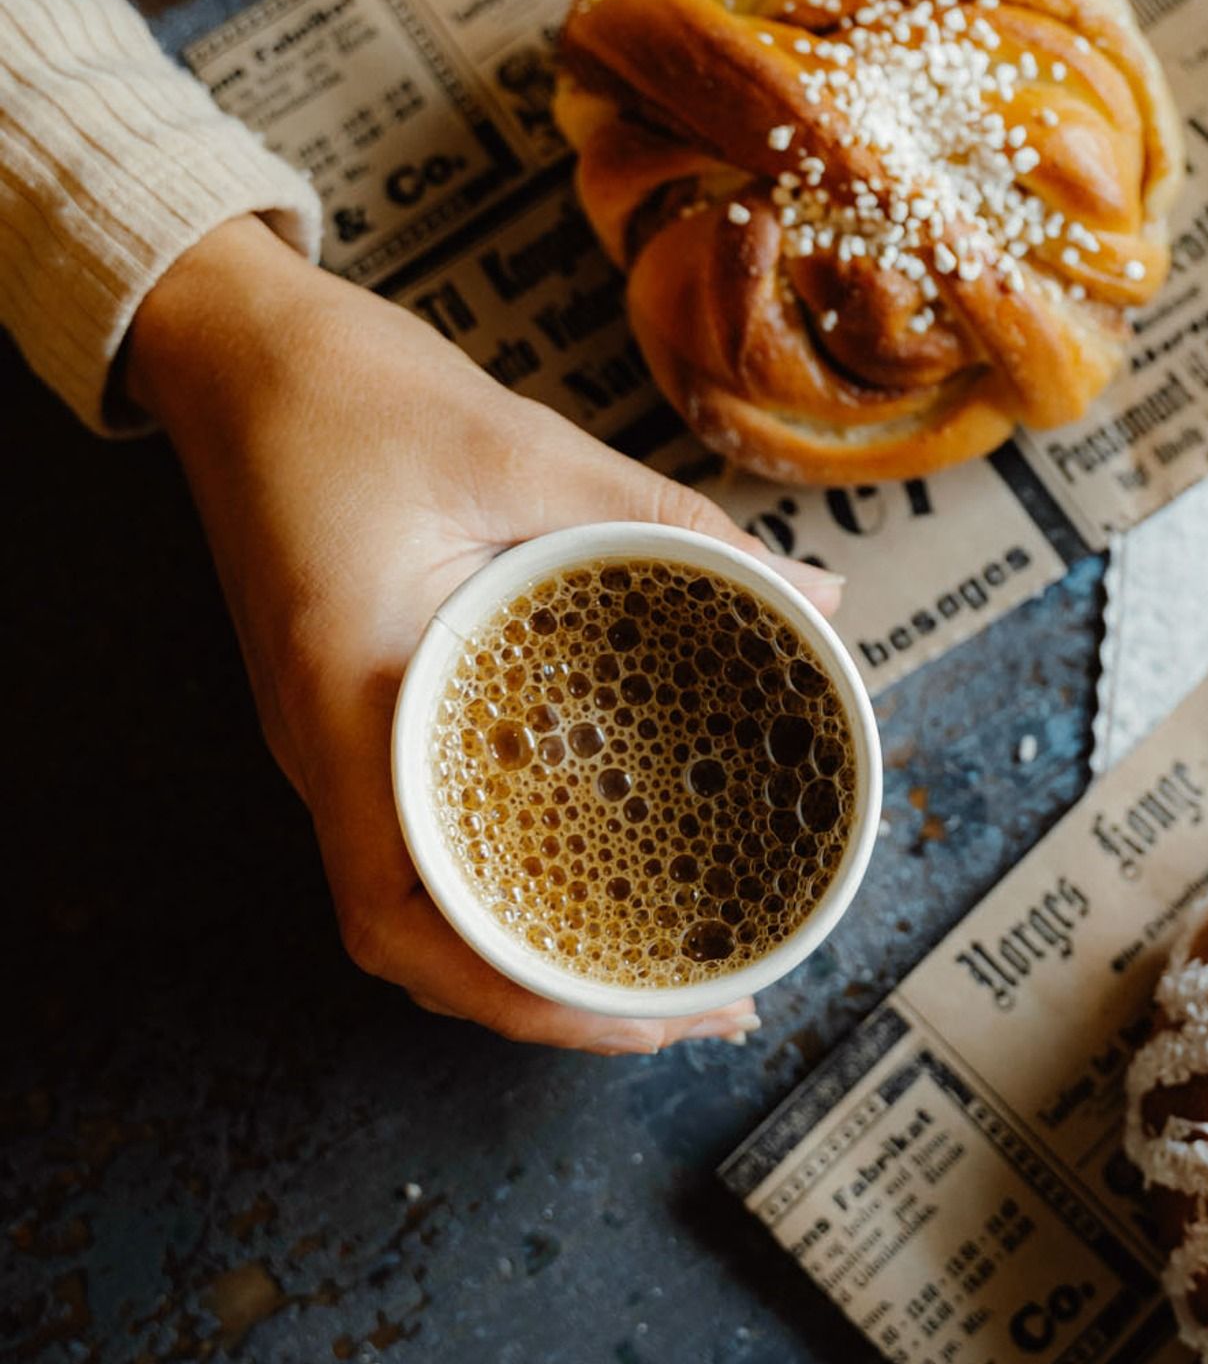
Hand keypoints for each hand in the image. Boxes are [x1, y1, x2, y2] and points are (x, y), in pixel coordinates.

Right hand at [126, 216, 842, 1053]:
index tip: (653, 1012)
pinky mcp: (349, 717)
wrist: (235, 351)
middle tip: (702, 1008)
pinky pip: (417, 842)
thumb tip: (817, 600)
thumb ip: (672, 525)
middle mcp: (327, 750)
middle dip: (556, 1004)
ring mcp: (329, 743)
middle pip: (419, 947)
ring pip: (416, 910)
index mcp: (353, 698)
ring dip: (529, 960)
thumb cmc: (352, 395)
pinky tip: (585, 873)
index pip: (407, 920)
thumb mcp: (525, 449)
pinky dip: (502, 888)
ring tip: (659, 972)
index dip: (527, 997)